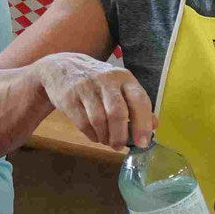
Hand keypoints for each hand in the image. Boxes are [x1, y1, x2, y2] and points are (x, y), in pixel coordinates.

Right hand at [36, 52, 155, 148]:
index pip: (139, 100)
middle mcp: (106, 80)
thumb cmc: (97, 81)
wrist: (61, 66)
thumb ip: (136, 104)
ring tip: (106, 140)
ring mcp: (85, 87)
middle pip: (117, 113)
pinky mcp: (68, 97)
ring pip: (99, 120)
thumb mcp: (119, 85)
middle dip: (120, 135)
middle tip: (119, 146)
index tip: (142, 143)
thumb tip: (153, 125)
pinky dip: (91, 134)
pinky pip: (82, 123)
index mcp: (123, 77)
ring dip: (105, 137)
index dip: (143, 124)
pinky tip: (95, 135)